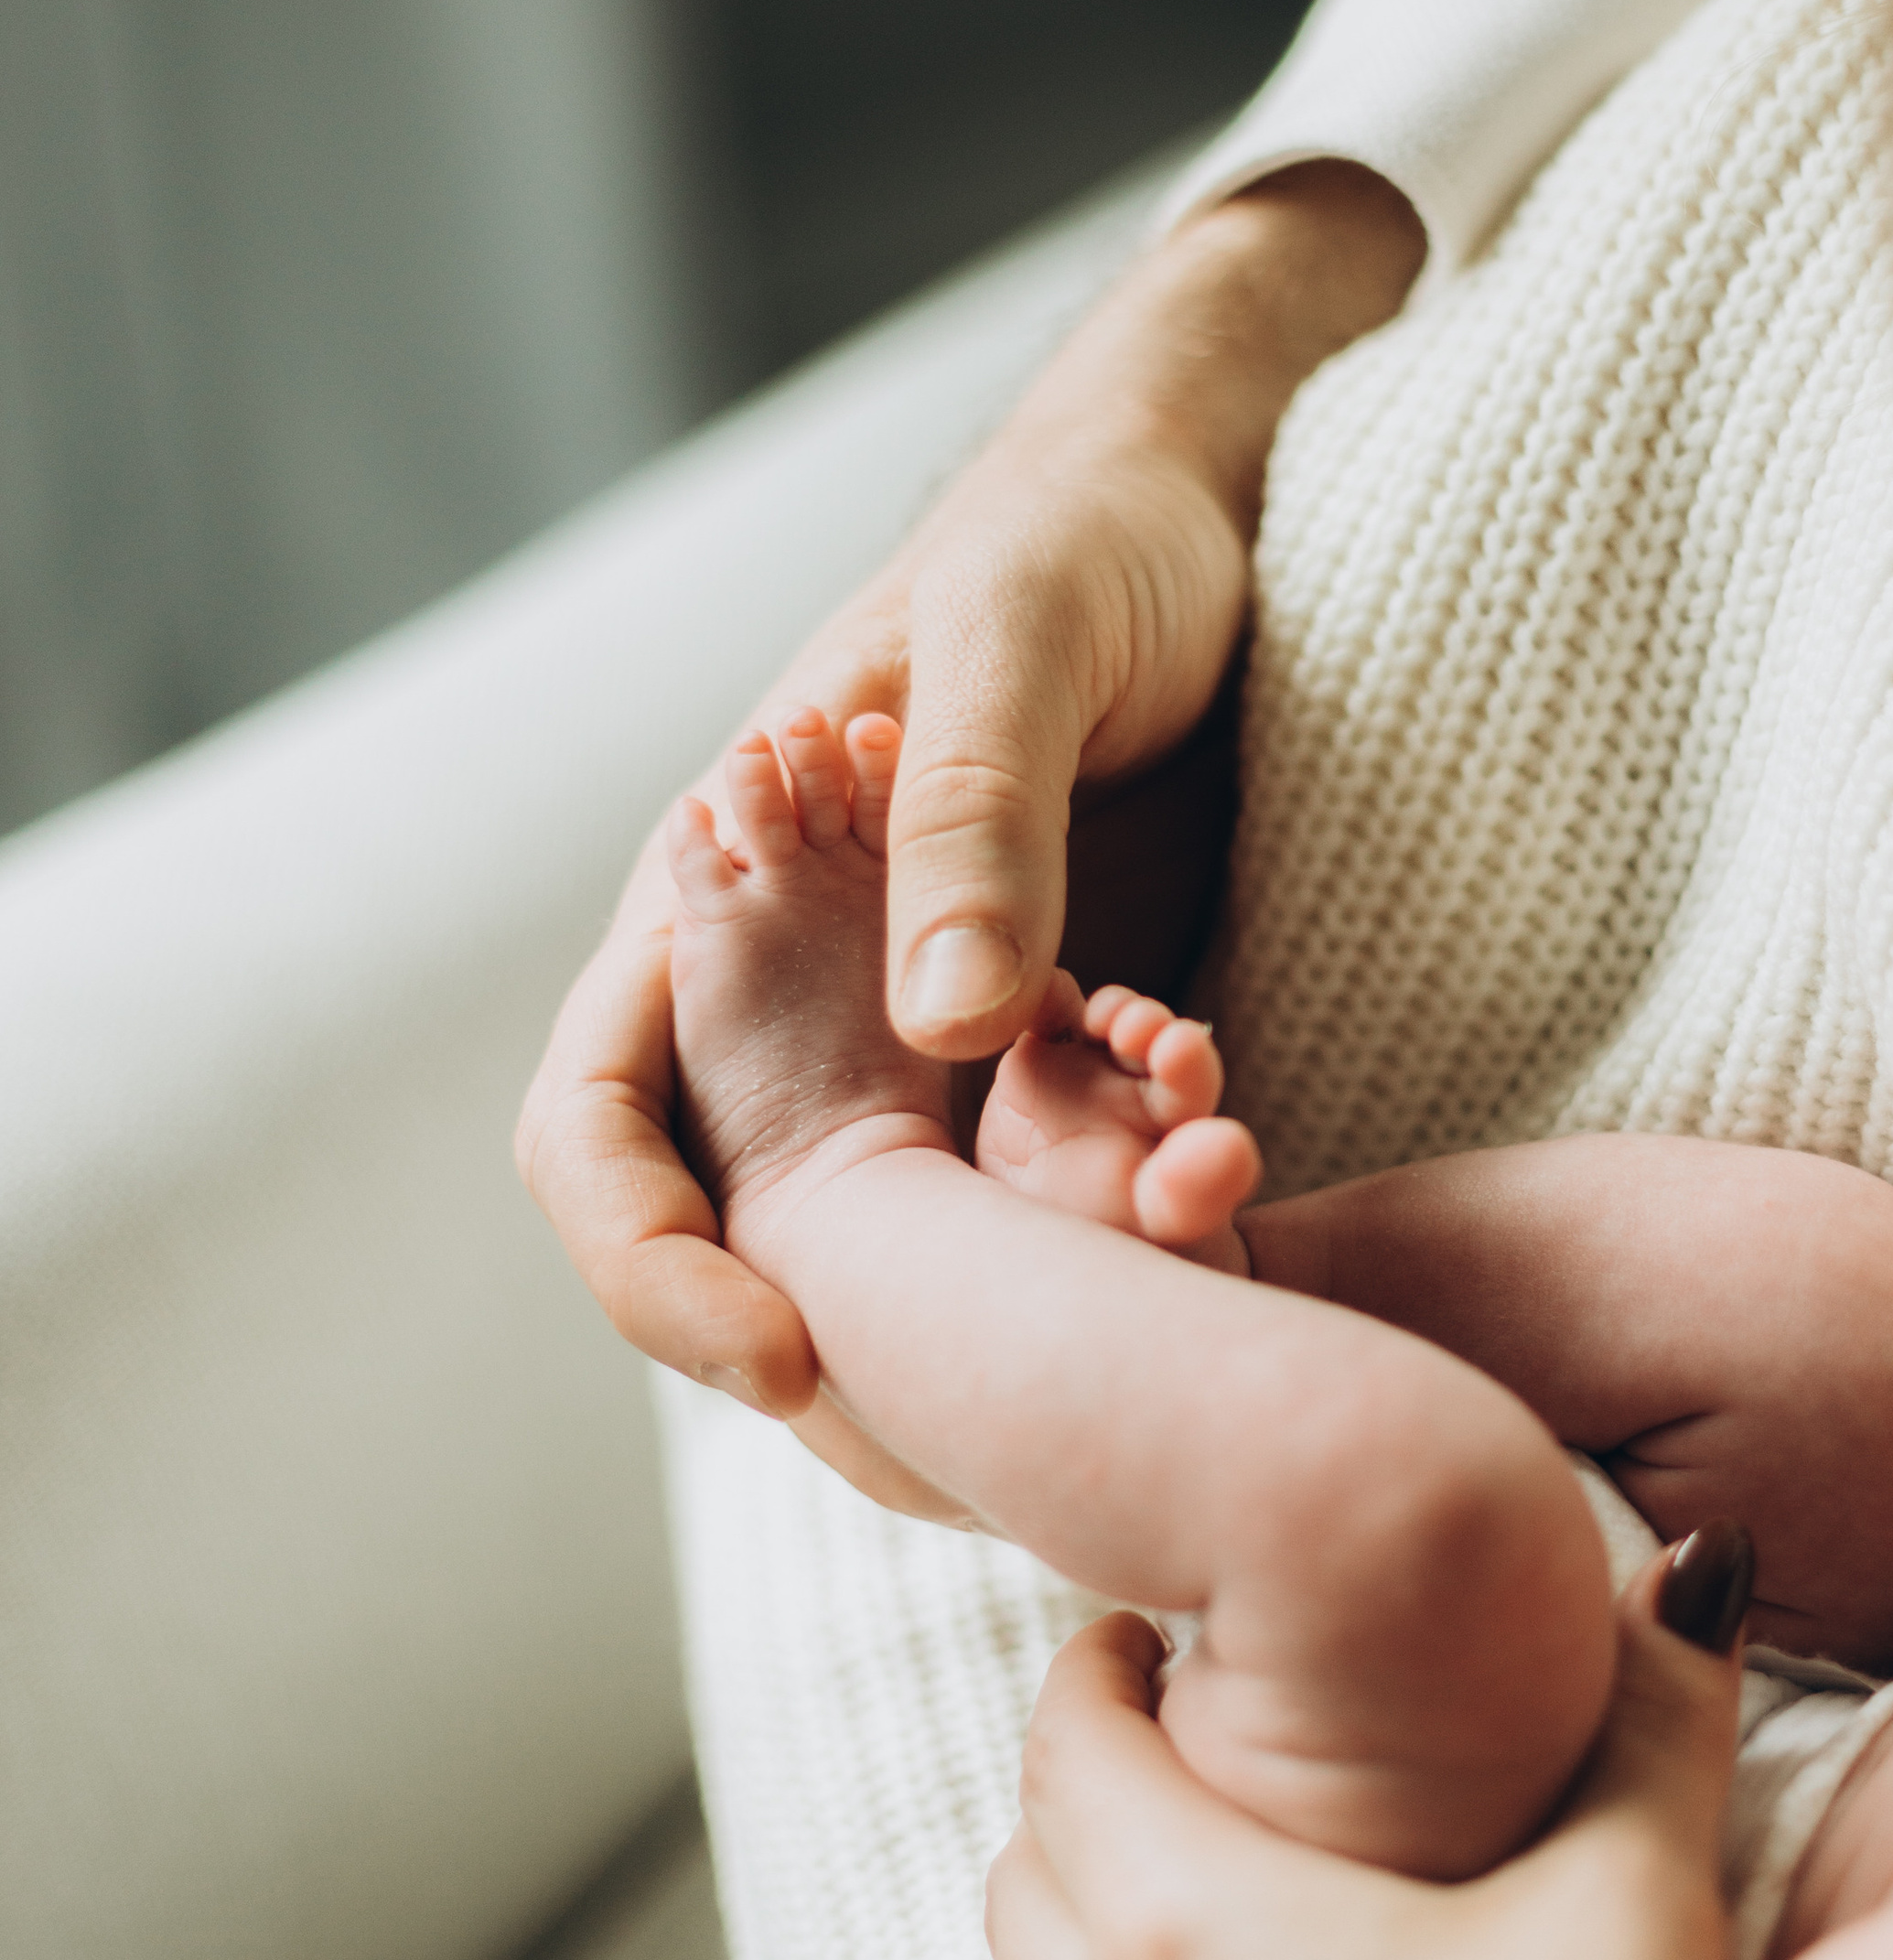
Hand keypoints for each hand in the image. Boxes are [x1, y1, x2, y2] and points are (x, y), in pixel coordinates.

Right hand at [515, 164, 1420, 1410]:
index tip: (774, 1357)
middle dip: (871, 1355)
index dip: (648, 1264)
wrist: (1210, 510)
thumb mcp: (1024, 634)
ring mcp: (923, 1044)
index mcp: (713, 901)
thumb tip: (945, 1030)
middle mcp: (796, 1001)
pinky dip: (1138, 1213)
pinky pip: (1063, 1198)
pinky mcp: (1051, 1066)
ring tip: (1192, 1214)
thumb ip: (976, 812)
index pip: (594, 1129)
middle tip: (1008, 1449)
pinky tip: (1232, 1165)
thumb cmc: (1082, 530)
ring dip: (1037, 1294)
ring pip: (922, 1251)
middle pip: (751, 1243)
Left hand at [984, 1556, 1746, 1959]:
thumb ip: (1657, 1712)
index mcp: (1182, 1916)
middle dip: (1081, 1788)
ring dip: (1089, 1930)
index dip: (1092, 1670)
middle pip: (1024, 1866)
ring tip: (1200, 1899)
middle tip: (1168, 1745)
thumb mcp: (1632, 1897)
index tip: (1137, 1635)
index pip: (1063, 1742)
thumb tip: (1696, 1566)